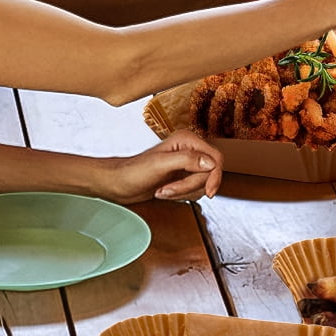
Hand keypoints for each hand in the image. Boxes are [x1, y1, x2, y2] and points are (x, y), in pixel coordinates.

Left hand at [97, 131, 221, 203]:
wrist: (120, 184)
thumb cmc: (133, 172)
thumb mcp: (161, 164)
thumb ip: (187, 160)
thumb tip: (210, 163)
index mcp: (187, 140)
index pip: (216, 159)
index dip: (214, 176)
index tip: (208, 191)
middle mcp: (189, 150)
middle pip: (209, 174)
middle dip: (190, 186)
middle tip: (170, 188)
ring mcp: (187, 164)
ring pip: (202, 184)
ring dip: (183, 192)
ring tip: (165, 190)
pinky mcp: (183, 177)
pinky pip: (195, 190)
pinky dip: (181, 195)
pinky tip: (166, 192)